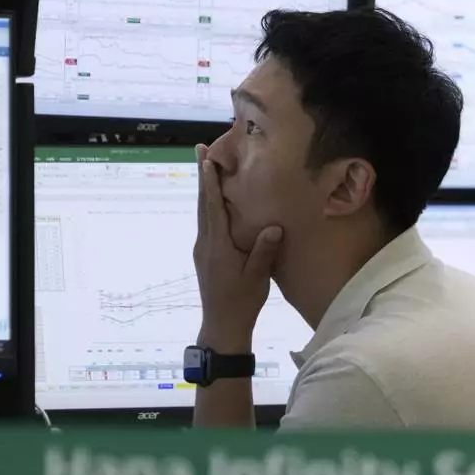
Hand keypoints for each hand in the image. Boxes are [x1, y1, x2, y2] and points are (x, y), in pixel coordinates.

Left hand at [193, 144, 281, 345]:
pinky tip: (214, 200)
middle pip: (202, 203)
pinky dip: (208, 204)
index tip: (207, 158)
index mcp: (218, 245)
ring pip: (202, 211)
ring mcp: (203, 248)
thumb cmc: (242, 300)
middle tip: (200, 150)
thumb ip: (263, 252)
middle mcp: (206, 242)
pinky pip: (206, 222)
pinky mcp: (206, 254)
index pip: (212, 207)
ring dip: (204, 188)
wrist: (222, 324)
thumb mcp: (257, 277)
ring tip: (206, 167)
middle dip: (202, 176)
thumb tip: (274, 227)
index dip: (209, 181)